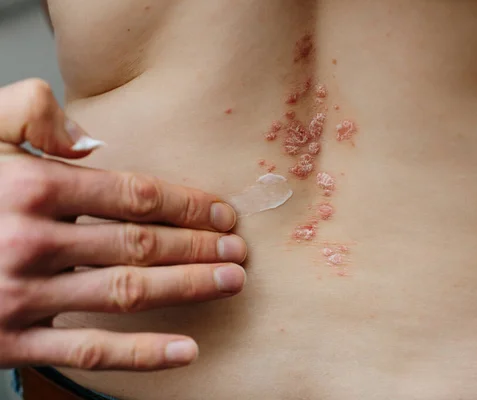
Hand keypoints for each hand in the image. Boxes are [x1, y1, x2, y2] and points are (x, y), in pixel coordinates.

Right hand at [0, 79, 246, 370]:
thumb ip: (29, 115)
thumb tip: (92, 136)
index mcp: (31, 187)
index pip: (135, 194)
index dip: (187, 203)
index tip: (220, 211)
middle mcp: (32, 241)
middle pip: (141, 243)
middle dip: (198, 245)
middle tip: (237, 248)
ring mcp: (22, 297)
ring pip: (126, 293)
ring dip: (188, 288)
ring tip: (231, 282)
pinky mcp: (11, 343)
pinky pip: (89, 353)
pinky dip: (141, 355)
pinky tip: (185, 351)